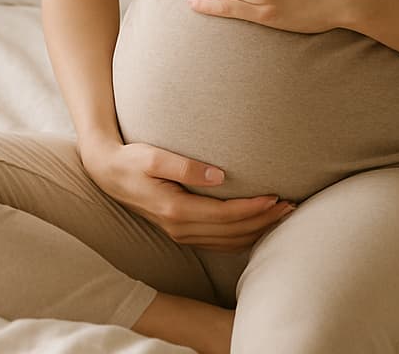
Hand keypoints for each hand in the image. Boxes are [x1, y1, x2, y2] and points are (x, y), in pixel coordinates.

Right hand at [78, 137, 295, 252]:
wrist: (107, 172)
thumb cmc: (131, 159)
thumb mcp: (154, 156)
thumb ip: (185, 167)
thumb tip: (218, 176)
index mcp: (175, 210)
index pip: (224, 215)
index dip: (253, 208)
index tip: (276, 196)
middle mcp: (179, 228)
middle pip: (231, 232)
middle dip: (263, 220)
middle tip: (291, 205)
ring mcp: (179, 233)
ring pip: (227, 241)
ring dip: (256, 230)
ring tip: (282, 214)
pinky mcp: (181, 231)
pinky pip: (218, 242)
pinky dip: (242, 237)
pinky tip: (257, 226)